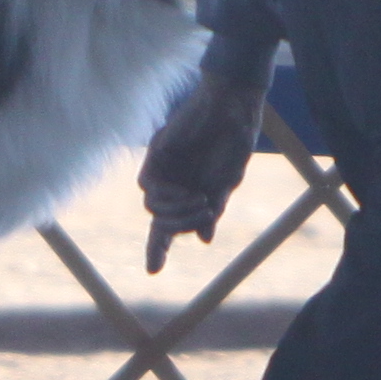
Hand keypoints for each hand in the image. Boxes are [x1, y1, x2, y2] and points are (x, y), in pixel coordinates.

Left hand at [138, 70, 263, 270]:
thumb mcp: (226, 182)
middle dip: (174, 230)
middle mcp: (172, 186)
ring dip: (176, 211)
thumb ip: (213, 209)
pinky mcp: (156, 154)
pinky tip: (186, 191)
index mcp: (189, 196)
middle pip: (158, 222)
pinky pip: (147, 185)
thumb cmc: (234, 143)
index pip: (168, 228)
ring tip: (201, 201)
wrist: (232, 108)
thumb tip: (204, 239)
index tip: (153, 271)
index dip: (158, 249)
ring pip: (152, 206)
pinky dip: (165, 194)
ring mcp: (163, 170)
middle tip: (202, 216)